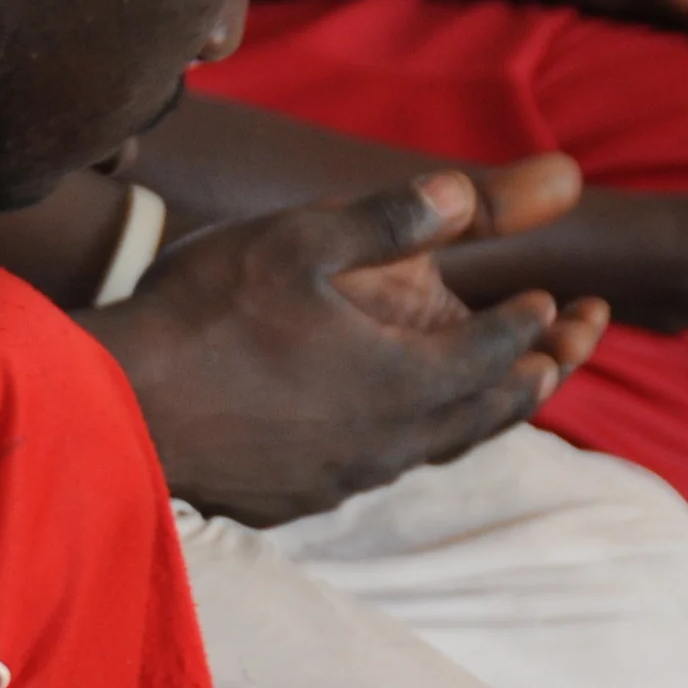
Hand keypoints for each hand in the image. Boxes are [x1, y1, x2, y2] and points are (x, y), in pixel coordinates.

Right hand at [86, 164, 607, 525]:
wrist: (118, 411)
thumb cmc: (203, 314)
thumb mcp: (298, 242)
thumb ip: (388, 219)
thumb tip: (462, 192)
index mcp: (404, 377)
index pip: (497, 351)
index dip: (531, 323)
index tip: (552, 298)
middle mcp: (390, 439)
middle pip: (488, 413)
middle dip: (539, 375)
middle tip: (569, 351)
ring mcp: (346, 475)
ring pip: (441, 447)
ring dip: (484, 414)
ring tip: (510, 393)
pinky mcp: (303, 495)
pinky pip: (386, 467)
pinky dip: (421, 440)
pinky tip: (404, 426)